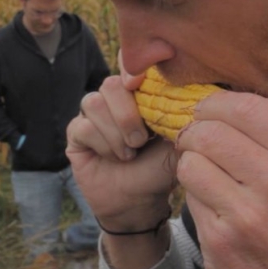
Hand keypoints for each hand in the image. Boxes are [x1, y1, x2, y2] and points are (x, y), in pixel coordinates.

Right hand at [66, 51, 175, 229]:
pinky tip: (112, 158)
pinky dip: (102, 144)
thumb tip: (192, 95)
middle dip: (127, 114)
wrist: (137, 202)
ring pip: (94, 102)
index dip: (132, 70)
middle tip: (140, 140)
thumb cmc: (158, 170)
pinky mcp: (75, 133)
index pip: (129, 66)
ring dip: (115, 132)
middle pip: (111, 84)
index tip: (139, 82)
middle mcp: (113, 100)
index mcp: (137, 94)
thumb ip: (180, 117)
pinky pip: (82, 126)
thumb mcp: (177, 143)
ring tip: (128, 153)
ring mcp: (92, 115)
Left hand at [176, 91, 267, 268]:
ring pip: (192, 159)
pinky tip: (213, 209)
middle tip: (198, 143)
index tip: (209, 111)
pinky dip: (194, 197)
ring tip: (207, 177)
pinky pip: (188, 195)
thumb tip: (235, 107)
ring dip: (192, 164)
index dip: (217, 104)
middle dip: (197, 132)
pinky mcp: (223, 241)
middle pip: (213, 128)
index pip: (250, 106)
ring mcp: (253, 213)